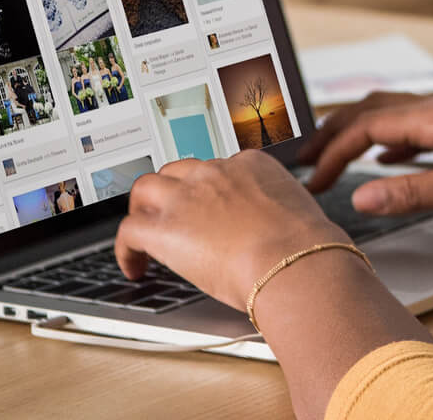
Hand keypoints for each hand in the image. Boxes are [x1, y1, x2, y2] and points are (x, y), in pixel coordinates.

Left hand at [114, 151, 345, 309]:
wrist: (294, 261)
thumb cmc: (306, 247)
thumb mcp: (299, 213)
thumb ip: (280, 212)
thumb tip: (280, 230)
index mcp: (250, 165)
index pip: (217, 168)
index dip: (207, 191)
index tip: (207, 210)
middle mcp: (215, 172)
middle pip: (177, 171)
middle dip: (171, 193)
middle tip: (171, 218)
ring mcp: (187, 197)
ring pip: (145, 189)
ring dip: (143, 210)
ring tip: (145, 237)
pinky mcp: (165, 228)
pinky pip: (129, 230)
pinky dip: (126, 249)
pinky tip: (134, 267)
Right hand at [300, 92, 432, 216]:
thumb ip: (413, 192)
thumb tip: (360, 196)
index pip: (367, 125)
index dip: (333, 152)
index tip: (312, 180)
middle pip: (375, 110)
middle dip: (335, 132)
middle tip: (304, 158)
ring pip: (396, 117)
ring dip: (361, 134)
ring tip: (335, 155)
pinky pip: (418, 130)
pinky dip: (392, 142)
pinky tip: (388, 160)